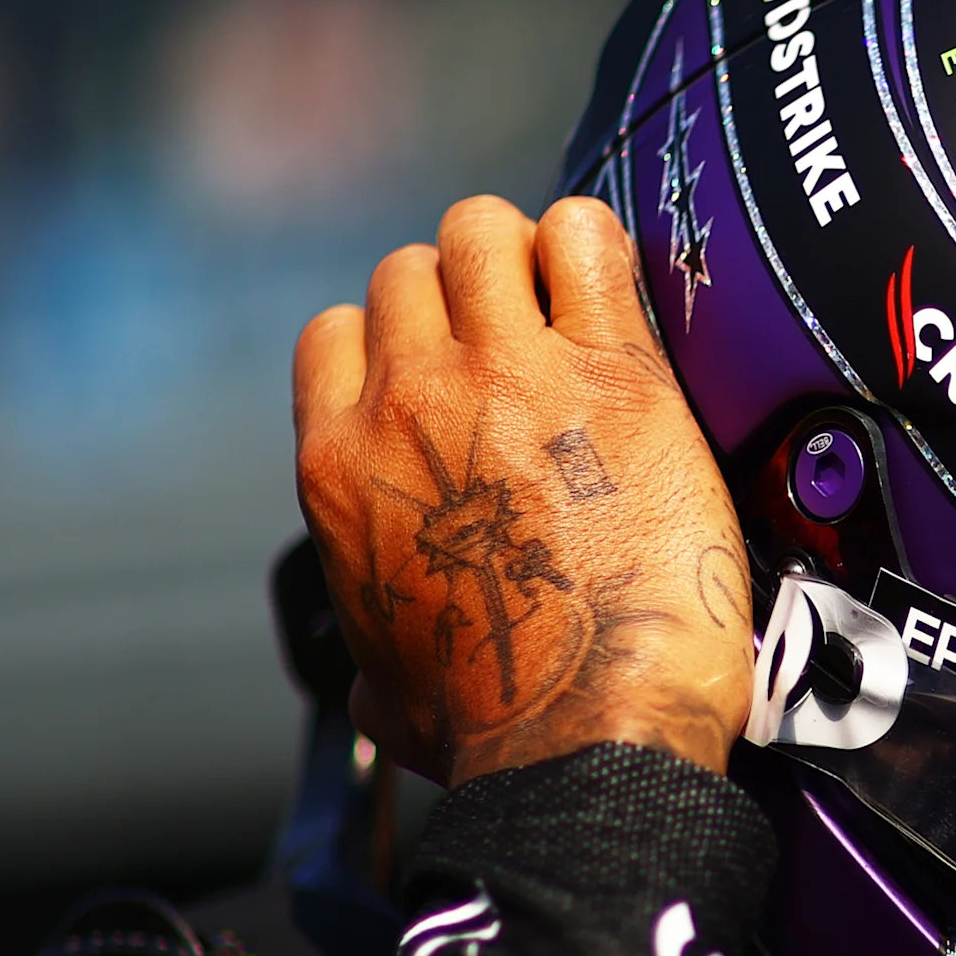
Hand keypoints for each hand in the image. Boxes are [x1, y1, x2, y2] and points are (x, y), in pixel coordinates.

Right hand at [293, 196, 751, 785]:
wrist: (585, 724)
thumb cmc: (493, 725)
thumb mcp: (385, 688)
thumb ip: (370, 652)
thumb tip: (374, 674)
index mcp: (339, 464)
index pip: (337, 332)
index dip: (398, 337)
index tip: (450, 365)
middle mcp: (407, 400)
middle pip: (411, 269)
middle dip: (466, 292)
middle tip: (529, 339)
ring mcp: (505, 372)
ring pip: (482, 230)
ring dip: (523, 253)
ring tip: (571, 305)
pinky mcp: (610, 368)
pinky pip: (584, 237)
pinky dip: (595, 244)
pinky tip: (618, 289)